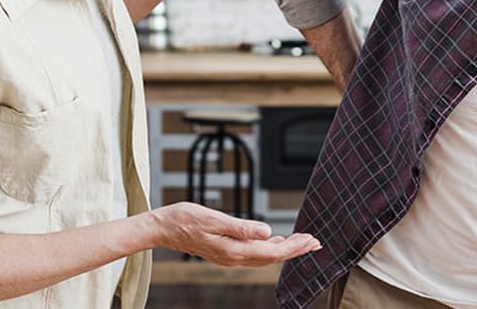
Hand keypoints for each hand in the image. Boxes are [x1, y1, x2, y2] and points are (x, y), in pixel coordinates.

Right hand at [145, 202, 320, 266]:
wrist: (162, 228)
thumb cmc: (185, 219)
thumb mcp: (214, 219)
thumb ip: (241, 227)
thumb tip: (267, 232)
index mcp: (234, 250)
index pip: (272, 251)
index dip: (294, 247)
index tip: (311, 240)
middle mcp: (233, 257)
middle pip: (272, 257)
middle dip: (295, 249)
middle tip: (314, 242)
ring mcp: (229, 256)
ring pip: (263, 256)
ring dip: (284, 249)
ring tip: (300, 242)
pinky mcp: (224, 252)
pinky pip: (253, 254)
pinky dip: (268, 248)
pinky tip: (274, 241)